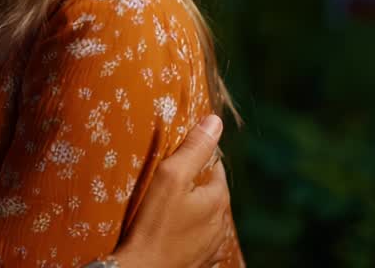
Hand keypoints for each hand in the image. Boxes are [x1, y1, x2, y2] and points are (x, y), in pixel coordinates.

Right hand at [110, 115, 236, 267]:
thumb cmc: (153, 224)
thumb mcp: (171, 177)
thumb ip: (194, 148)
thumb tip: (215, 120)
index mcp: (218, 200)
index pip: (215, 167)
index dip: (198, 157)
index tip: (177, 155)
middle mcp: (220, 225)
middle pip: (211, 192)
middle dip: (195, 183)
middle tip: (168, 178)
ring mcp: (211, 247)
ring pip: (206, 217)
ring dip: (193, 208)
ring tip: (168, 203)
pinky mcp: (198, 262)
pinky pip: (198, 239)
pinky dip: (189, 231)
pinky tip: (173, 229)